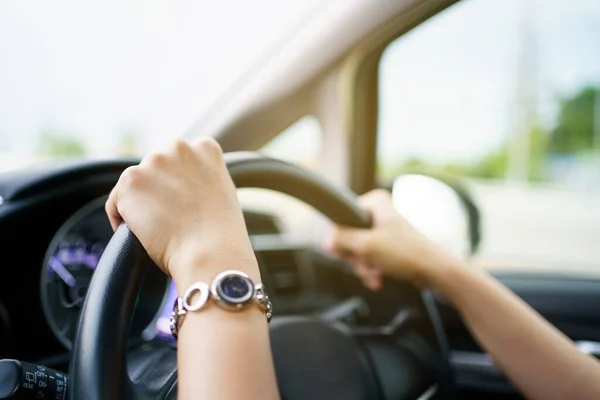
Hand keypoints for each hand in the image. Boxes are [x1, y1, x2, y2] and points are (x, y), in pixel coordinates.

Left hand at [105, 138, 257, 288]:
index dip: (179, 183)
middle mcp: (178, 147)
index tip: (182, 204)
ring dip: (141, 203)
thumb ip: (202, 179)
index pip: (180, 159)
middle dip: (158, 189)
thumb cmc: (221, 233)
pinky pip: (116, 201)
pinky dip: (122, 219)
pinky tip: (141, 234)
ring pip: (136, 185)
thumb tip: (182, 187)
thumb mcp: (222, 192)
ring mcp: (152, 162)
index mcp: (204, 148)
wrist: (211, 251)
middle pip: (156, 167)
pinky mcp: (130, 181)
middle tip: (169, 218)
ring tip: (157, 228)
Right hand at [326, 189, 454, 289]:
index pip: (342, 217)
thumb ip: (343, 241)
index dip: (342, 238)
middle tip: (365, 264)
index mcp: (374, 203)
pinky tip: (378, 279)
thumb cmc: (406, 253)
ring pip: (358, 250)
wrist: (433, 271)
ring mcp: (382, 229)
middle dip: (356, 257)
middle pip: (349, 236)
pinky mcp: (387, 245)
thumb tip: (326, 240)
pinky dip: (371, 270)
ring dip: (363, 266)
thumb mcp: (367, 246)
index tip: (349, 251)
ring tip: (375, 275)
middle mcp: (378, 212)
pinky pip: (369, 257)